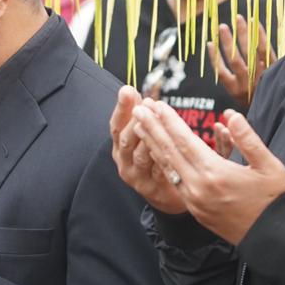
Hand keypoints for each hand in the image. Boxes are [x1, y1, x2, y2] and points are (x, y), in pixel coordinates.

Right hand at [110, 86, 185, 213]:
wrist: (165, 195)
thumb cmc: (153, 160)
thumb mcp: (141, 138)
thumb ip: (136, 117)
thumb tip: (129, 89)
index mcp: (120, 147)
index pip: (116, 125)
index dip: (121, 108)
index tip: (127, 90)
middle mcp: (124, 162)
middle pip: (126, 140)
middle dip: (134, 120)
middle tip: (143, 105)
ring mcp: (137, 177)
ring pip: (140, 156)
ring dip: (148, 137)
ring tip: (155, 121)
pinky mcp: (152, 188)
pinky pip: (159, 171)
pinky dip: (163, 158)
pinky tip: (169, 146)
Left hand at [131, 99, 284, 244]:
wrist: (272, 238)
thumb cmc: (273, 199)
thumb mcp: (268, 165)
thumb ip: (247, 138)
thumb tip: (228, 115)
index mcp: (215, 173)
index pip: (185, 141)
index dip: (169, 121)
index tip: (156, 105)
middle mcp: (198, 186)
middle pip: (169, 152)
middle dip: (152, 128)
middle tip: (137, 109)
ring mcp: (194, 200)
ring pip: (168, 167)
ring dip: (152, 145)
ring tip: (139, 126)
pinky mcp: (194, 209)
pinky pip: (173, 181)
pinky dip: (162, 163)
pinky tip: (156, 152)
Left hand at [207, 15, 274, 109]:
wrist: (264, 116)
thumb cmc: (273, 87)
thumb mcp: (283, 67)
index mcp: (272, 71)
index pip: (265, 49)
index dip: (259, 34)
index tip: (252, 20)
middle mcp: (258, 77)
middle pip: (249, 52)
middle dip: (243, 33)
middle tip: (237, 17)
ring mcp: (244, 84)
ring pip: (234, 60)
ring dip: (228, 42)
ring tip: (223, 27)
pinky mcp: (232, 89)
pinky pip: (221, 71)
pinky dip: (214, 58)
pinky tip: (210, 44)